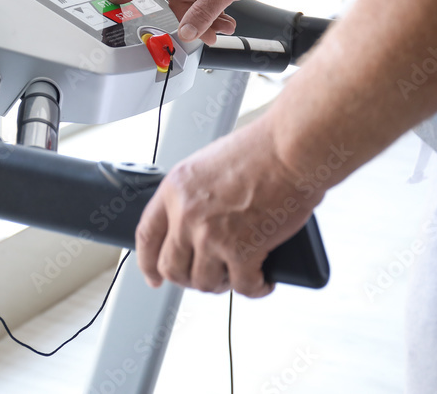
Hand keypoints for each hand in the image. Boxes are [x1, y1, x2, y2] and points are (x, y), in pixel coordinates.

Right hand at [108, 0, 285, 43]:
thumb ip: (204, 12)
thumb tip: (186, 32)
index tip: (114, 0)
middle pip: (177, 1)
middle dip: (191, 20)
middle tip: (204, 35)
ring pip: (193, 5)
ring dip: (206, 20)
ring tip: (223, 29)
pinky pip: (206, 2)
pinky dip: (214, 14)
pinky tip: (227, 21)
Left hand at [135, 115, 319, 296]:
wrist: (289, 149)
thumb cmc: (260, 150)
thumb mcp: (208, 164)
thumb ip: (195, 195)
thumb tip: (199, 222)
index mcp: (174, 189)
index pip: (147, 235)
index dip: (147, 263)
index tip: (154, 276)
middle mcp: (185, 215)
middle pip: (172, 267)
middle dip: (188, 280)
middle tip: (207, 278)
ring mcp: (211, 235)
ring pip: (204, 282)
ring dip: (221, 285)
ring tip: (237, 276)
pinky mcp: (242, 251)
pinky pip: (243, 286)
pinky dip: (256, 288)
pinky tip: (263, 281)